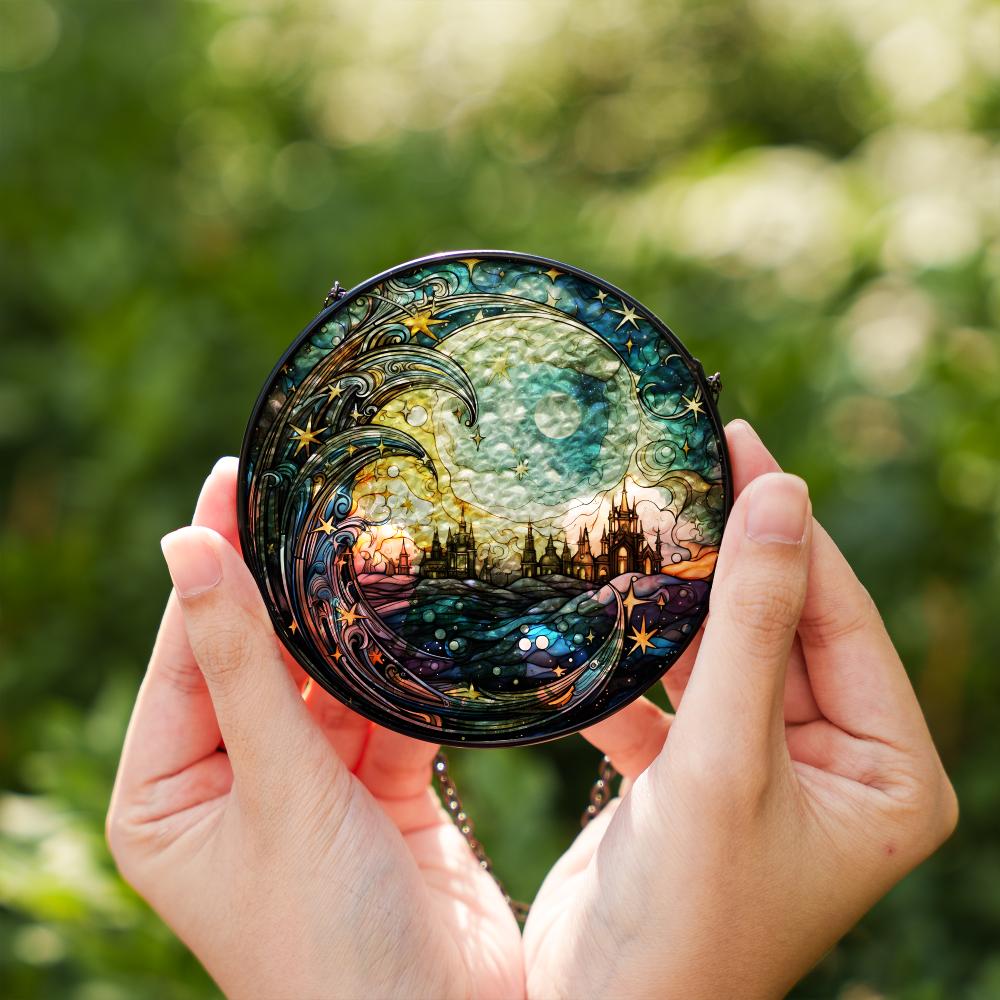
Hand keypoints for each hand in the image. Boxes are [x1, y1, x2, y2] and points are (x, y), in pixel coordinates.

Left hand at [106, 459, 522, 999]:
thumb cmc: (325, 942)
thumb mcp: (275, 790)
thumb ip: (240, 666)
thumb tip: (185, 548)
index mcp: (169, 793)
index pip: (185, 650)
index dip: (210, 565)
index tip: (231, 479)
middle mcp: (232, 782)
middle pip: (258, 657)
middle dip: (289, 589)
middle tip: (313, 495)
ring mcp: (309, 785)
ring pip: (328, 679)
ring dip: (354, 628)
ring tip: (378, 543)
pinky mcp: (377, 789)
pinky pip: (383, 710)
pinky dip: (401, 673)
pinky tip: (418, 616)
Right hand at [523, 420, 957, 999]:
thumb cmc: (688, 915)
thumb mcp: (727, 760)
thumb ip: (755, 624)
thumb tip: (783, 495)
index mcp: (890, 769)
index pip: (842, 615)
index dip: (790, 528)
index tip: (743, 443)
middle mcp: (840, 764)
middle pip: (785, 626)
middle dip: (731, 558)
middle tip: (684, 469)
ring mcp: (767, 768)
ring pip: (727, 654)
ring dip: (679, 606)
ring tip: (638, 528)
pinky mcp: (701, 777)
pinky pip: (679, 696)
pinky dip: (639, 666)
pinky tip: (596, 626)